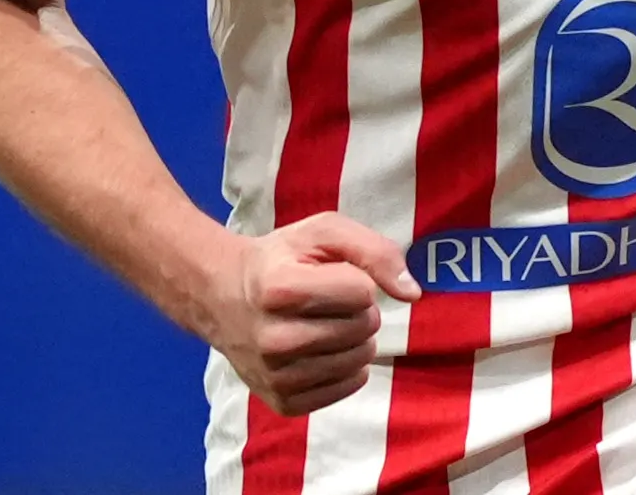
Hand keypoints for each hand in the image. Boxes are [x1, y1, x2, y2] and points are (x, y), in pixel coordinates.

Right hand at [197, 213, 418, 416]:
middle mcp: (273, 338)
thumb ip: (376, 251)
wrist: (223, 296)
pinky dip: (348, 368)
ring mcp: (275, 376)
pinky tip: (325, 351)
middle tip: (330, 302)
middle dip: (360, 310)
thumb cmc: (283, 259)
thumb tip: (413, 294)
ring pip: (359, 360)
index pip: (363, 292)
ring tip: (328, 324)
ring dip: (356, 339)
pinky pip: (347, 388)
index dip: (357, 279)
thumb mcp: (324, 233)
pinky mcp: (282, 402)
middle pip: (363, 328)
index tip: (331, 275)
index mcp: (280, 289)